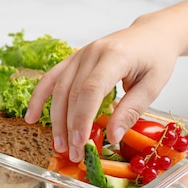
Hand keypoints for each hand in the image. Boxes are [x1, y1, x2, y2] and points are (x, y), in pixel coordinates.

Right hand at [24, 16, 179, 162]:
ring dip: (56, 120)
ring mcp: (80, 54)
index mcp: (115, 56)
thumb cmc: (155, 58)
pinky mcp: (73, 59)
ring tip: (59, 145)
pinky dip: (39, 98)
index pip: (92, 89)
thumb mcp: (153, 86)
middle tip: (73, 153)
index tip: (80, 142)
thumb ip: (131, 111)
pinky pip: (51, 78)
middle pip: (72, 92)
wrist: (152, 33)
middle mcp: (92, 52)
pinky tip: (32, 117)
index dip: (83, 118)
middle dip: (70, 126)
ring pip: (59, 89)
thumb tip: (112, 137)